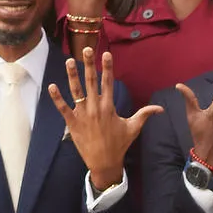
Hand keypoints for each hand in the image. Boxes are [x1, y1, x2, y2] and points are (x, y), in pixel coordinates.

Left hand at [49, 48, 138, 191]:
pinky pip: (63, 108)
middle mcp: (95, 107)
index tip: (106, 54)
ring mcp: (83, 115)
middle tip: (86, 49)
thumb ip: (145, 114)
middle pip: (91, 81)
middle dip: (89, 64)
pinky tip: (51, 86)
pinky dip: (57, 98)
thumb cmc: (119, 144)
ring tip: (69, 61)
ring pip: (76, 91)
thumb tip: (161, 108)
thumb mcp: (133, 128)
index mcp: (109, 106)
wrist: (104, 163)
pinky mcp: (72, 123)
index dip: (107, 67)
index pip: (108, 82)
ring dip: (72, 76)